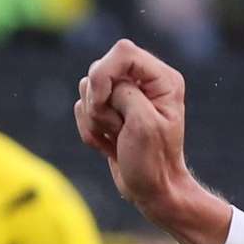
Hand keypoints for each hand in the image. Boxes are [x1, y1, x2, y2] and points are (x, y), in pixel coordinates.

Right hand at [73, 41, 232, 243]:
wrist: (152, 192)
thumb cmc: (154, 163)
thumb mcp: (144, 125)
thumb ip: (124, 93)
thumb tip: (101, 82)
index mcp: (162, 79)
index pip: (123, 51)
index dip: (105, 73)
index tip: (103, 101)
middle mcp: (144, 82)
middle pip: (99, 69)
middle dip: (100, 103)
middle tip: (119, 130)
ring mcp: (124, 96)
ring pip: (86, 89)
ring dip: (94, 120)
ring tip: (116, 139)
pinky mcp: (108, 111)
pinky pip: (81, 108)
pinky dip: (89, 130)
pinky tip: (108, 146)